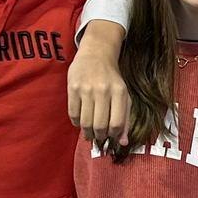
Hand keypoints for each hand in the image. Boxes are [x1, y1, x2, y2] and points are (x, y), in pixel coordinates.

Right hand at [67, 23, 130, 146]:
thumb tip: (123, 143)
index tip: (110, 136)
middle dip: (99, 136)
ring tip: (89, 133)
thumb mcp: (123, 95)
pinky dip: (77, 123)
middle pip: (100, 126)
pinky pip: (73, 114)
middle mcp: (103, 90)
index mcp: (119, 92)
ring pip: (86, 122)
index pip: (117, 124)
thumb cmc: (112, 78)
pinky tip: (80, 122)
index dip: (113, 135)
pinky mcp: (72, 88)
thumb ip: (125, 119)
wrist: (96, 54)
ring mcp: (86, 89)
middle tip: (98, 137)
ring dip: (87, 133)